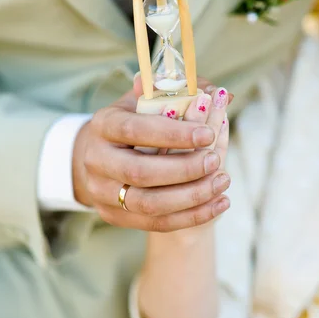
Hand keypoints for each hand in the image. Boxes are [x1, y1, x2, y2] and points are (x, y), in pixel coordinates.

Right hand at [72, 82, 230, 231]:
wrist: (102, 156)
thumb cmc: (136, 122)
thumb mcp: (150, 101)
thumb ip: (182, 94)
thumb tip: (220, 93)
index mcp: (103, 125)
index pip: (135, 130)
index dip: (172, 134)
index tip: (208, 133)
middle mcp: (96, 160)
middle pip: (140, 172)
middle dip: (184, 169)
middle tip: (215, 161)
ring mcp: (101, 192)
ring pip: (149, 204)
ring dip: (192, 196)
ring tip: (222, 181)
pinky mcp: (114, 216)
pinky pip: (156, 223)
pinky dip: (192, 216)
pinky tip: (219, 203)